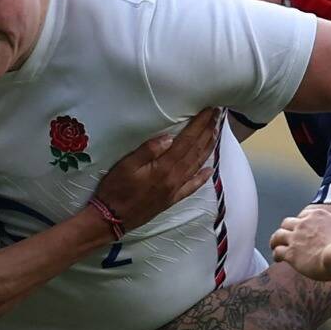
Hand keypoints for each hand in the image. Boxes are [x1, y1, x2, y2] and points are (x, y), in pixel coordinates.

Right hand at [90, 107, 221, 233]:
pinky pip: (192, 187)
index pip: (187, 141)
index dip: (199, 125)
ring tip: (216, 132)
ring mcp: (175, 190)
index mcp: (164, 167)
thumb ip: (148, 150)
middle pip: (196, 151)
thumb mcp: (126, 165)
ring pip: (197, 165)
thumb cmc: (115, 189)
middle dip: (207, 131)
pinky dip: (202, 178)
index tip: (209, 110)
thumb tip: (169, 137)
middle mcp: (174, 178)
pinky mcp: (172, 199)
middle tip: (217, 116)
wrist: (112, 219)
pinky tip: (209, 169)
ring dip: (208, 148)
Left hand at [269, 207, 330, 280]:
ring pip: (278, 236)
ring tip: (274, 246)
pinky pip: (278, 252)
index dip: (301, 221)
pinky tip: (277, 259)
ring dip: (275, 241)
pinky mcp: (291, 253)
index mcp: (317, 215)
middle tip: (286, 237)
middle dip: (286, 230)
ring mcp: (295, 238)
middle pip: (287, 223)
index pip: (304, 214)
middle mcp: (303, 224)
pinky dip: (276, 255)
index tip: (302, 227)